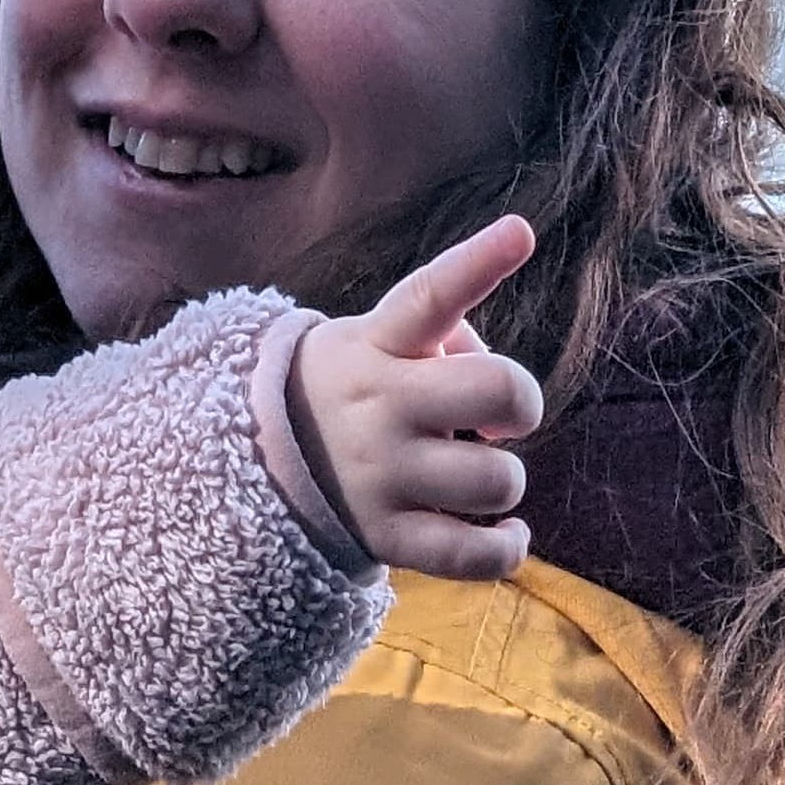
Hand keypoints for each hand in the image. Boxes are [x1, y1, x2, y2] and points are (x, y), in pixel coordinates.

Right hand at [286, 216, 542, 578]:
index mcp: (377, 344)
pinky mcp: (387, 537)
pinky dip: (507, 547)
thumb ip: (447, 340)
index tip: (522, 231)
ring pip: (498, 479)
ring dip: (503, 477)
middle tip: (500, 416)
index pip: (429, 295)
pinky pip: (476, 554)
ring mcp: (382, 475)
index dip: (478, 262)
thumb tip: (503, 391)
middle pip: (496, 390)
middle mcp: (380, 406)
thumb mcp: (378, 339)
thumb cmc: (357, 384)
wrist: (262, 458)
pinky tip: (508, 531)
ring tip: (473, 472)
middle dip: (520, 401)